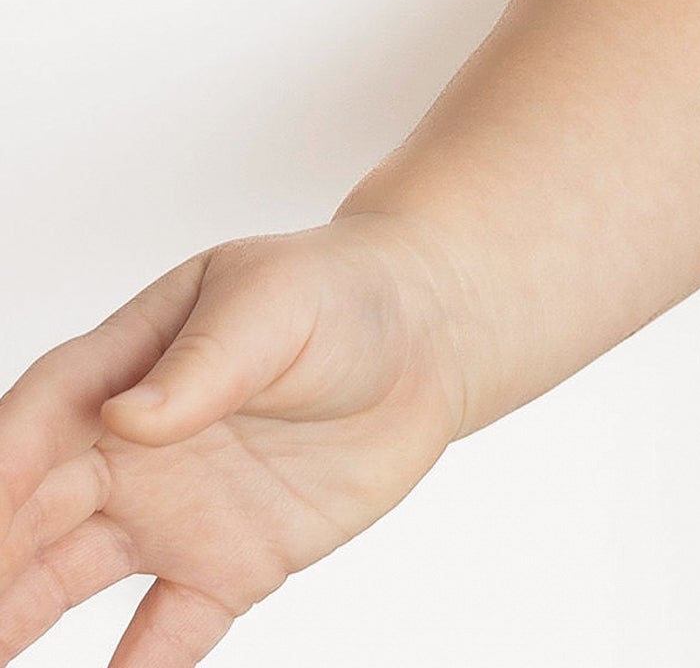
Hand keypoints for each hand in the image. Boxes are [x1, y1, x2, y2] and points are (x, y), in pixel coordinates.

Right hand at [0, 217, 470, 666]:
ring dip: (15, 624)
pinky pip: (161, 637)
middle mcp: (127, 453)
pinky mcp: (226, 567)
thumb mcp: (278, 302)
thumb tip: (129, 417)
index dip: (0, 471)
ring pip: (62, 584)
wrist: (428, 338)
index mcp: (124, 371)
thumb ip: (207, 361)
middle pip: (29, 515)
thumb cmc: (342, 294)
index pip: (38, 422)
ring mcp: (171, 515)